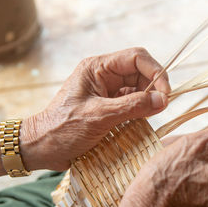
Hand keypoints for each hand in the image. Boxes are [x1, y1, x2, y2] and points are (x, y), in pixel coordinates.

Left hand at [21, 48, 170, 170]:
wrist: (42, 148)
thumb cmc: (63, 129)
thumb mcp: (100, 116)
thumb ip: (133, 106)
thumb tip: (163, 100)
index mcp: (98, 68)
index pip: (136, 58)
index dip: (156, 72)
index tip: (166, 93)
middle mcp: (104, 76)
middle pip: (141, 73)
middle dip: (154, 88)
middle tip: (162, 108)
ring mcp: (108, 92)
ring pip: (139, 90)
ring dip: (149, 102)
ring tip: (151, 116)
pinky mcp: (110, 108)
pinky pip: (133, 105)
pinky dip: (141, 112)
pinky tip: (142, 122)